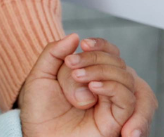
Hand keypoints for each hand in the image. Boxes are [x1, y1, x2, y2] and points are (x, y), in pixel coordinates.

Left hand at [20, 34, 137, 136]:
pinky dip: (111, 87)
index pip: (109, 53)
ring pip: (125, 78)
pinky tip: (93, 86)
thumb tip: (74, 36)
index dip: (101, 45)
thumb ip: (54, 53)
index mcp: (92, 76)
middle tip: (71, 64)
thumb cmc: (38, 110)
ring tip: (77, 76)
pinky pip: (126, 99)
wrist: (37, 134)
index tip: (84, 43)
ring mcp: (112, 103)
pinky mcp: (116, 119)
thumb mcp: (40, 75)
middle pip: (118, 63)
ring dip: (101, 71)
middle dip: (95, 58)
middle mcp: (105, 88)